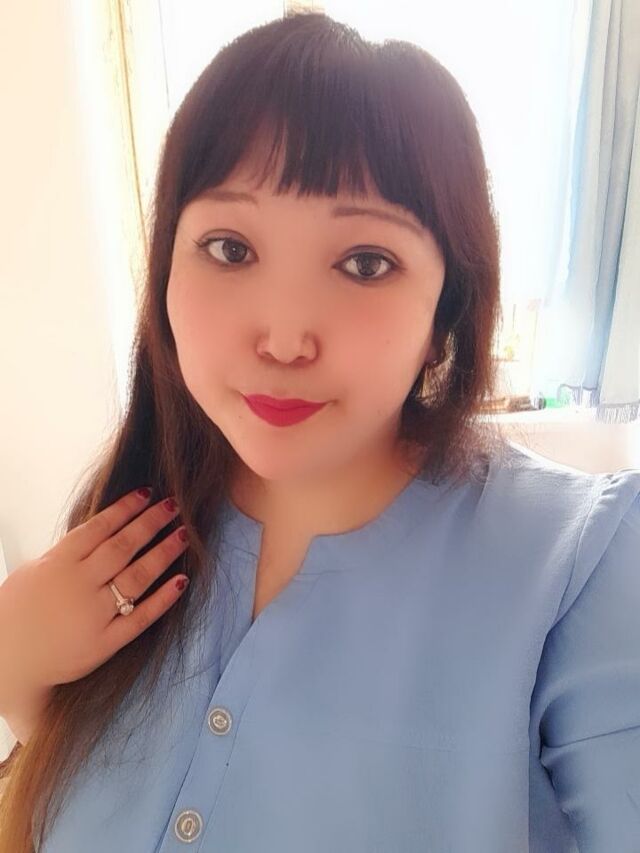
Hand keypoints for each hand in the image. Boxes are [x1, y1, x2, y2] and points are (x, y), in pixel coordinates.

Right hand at [0, 488, 188, 702]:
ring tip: (183, 534)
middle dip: (151, 522)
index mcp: (58, 563)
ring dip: (163, 553)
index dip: (126, 508)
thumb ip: (66, 553)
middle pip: (123, 546)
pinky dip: (163, 599)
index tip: (147, 493)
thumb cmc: (15, 614)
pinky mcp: (103, 644)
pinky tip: (182, 580)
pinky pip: (140, 618)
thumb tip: (100, 531)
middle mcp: (78, 585)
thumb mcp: (32, 572)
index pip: (99, 527)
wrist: (5, 663)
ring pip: (137, 577)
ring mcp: (93, 615)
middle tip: (174, 505)